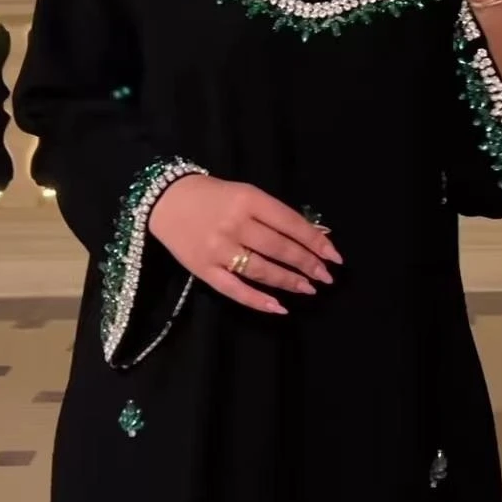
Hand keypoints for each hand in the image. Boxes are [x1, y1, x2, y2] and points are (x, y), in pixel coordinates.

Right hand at [148, 175, 342, 314]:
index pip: (290, 223)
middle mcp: (234, 224)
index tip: (334, 256)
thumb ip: (276, 214)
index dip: (315, 241)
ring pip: (261, 270)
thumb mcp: (246, 194)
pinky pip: (234, 290)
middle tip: (326, 276)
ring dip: (289, 282)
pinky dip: (258, 301)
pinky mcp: (204, 270)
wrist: (166, 200)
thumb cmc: (214, 196)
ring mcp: (218, 249)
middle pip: (278, 248)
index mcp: (248, 200)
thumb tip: (315, 236)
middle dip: (307, 264)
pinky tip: (279, 308)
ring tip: (309, 288)